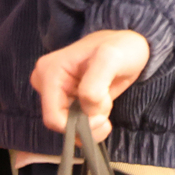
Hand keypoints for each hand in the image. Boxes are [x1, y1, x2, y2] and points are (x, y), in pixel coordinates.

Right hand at [31, 29, 150, 141]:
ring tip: (107, 107)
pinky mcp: (65, 100)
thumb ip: (94, 87)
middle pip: (60, 124)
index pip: (53, 117)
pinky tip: (103, 115)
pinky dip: (90, 127)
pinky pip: (73, 126)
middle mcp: (45, 83)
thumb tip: (86, 112)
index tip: (103, 116)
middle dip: (87, 123)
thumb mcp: (110, 59)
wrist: (129, 48)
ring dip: (91, 125)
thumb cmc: (121, 48)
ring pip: (68, 127)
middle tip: (107, 109)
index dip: (79, 124)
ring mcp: (54, 93)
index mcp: (49, 71)